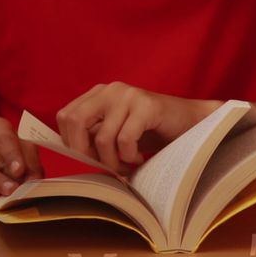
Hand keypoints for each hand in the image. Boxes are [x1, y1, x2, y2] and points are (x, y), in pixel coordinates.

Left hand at [56, 82, 218, 174]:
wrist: (190, 125)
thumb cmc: (150, 133)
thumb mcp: (115, 132)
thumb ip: (93, 135)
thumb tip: (69, 152)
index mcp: (99, 94)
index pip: (65, 116)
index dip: (70, 142)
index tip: (88, 158)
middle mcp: (110, 90)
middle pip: (75, 122)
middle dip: (84, 152)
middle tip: (103, 166)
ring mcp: (129, 95)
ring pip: (102, 138)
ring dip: (112, 162)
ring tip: (126, 166)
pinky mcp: (147, 105)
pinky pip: (124, 140)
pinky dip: (129, 157)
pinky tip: (139, 159)